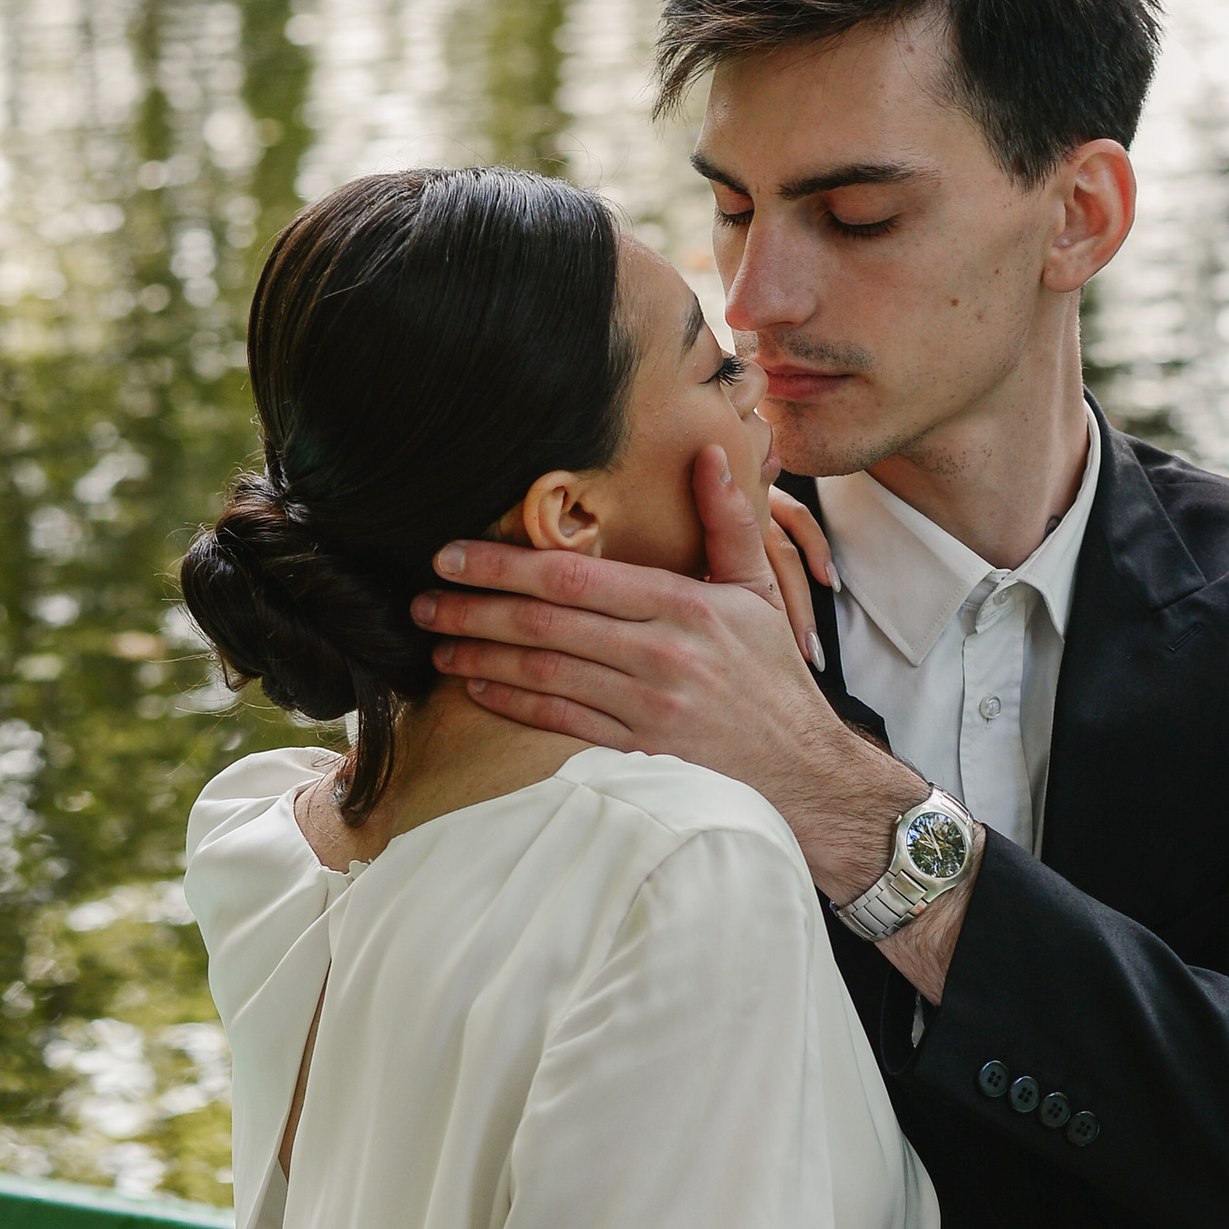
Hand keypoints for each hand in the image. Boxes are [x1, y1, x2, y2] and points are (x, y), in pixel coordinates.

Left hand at [412, 449, 935, 922]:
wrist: (806, 774)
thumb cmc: (775, 679)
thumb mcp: (761, 593)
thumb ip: (729, 523)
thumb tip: (709, 454)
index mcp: (684, 607)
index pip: (576, 575)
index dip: (506, 562)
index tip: (454, 554)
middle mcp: (660, 656)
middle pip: (546, 623)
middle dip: (474, 608)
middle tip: (422, 598)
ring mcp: (645, 710)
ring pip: (543, 674)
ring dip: (479, 657)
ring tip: (435, 644)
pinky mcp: (637, 755)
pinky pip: (560, 722)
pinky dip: (511, 703)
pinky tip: (475, 687)